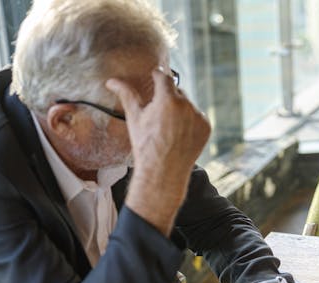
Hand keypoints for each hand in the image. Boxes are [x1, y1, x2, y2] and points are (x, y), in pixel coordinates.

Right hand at [106, 68, 210, 234]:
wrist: (163, 171)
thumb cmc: (145, 145)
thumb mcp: (134, 118)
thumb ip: (126, 95)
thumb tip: (111, 81)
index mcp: (168, 99)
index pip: (164, 77)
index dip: (157, 75)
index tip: (155, 75)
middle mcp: (187, 106)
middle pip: (176, 91)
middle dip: (167, 96)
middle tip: (158, 111)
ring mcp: (199, 117)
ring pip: (188, 104)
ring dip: (179, 108)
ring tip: (168, 126)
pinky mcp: (206, 127)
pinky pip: (197, 117)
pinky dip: (190, 120)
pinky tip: (179, 133)